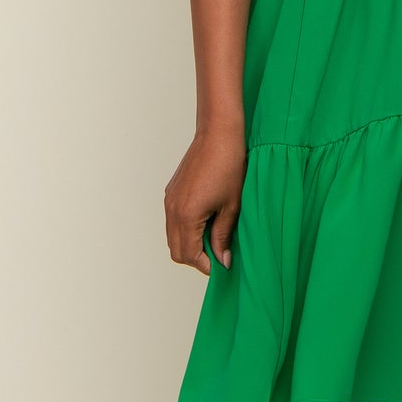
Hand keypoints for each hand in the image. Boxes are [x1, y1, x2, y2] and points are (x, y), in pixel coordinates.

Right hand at [164, 127, 247, 272]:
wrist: (218, 136)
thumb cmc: (229, 167)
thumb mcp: (232, 207)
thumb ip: (223, 236)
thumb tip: (223, 260)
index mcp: (187, 215)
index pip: (189, 255)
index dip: (206, 265)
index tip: (222, 265)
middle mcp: (172, 210)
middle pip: (176, 251)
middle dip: (196, 259)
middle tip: (218, 255)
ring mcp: (169, 201)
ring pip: (172, 237)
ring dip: (190, 245)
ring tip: (214, 239)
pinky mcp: (170, 193)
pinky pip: (172, 222)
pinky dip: (185, 230)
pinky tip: (205, 223)